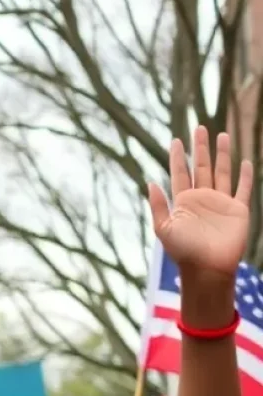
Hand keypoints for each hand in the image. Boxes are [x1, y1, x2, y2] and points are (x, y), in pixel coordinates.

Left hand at [148, 128, 251, 278]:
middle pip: (202, 167)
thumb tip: (149, 182)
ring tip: (222, 135)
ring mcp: (221, 203)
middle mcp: (202, 199)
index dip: (178, 157)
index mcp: (183, 202)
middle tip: (199, 128)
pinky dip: (245, 175)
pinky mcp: (238, 210)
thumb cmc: (183, 251)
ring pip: (222, 172)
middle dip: (200, 148)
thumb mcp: (164, 228)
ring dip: (222, 154)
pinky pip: (243, 188)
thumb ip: (158, 205)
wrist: (207, 268)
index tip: (176, 140)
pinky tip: (245, 161)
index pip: (180, 173)